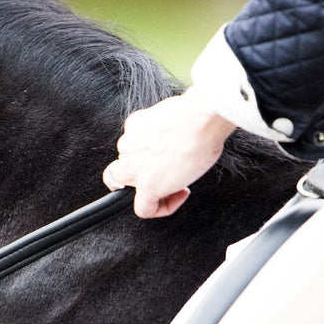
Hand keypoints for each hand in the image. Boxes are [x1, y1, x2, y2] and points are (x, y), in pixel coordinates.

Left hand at [103, 91, 235, 218]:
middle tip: (167, 172)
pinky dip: (161, 209)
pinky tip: (179, 197)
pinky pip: (144, 209)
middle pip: (123, 168)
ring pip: (127, 188)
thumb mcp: (172, 117)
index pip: (132, 147)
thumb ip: (166, 130)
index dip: (148, 156)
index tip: (166, 156)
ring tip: (176, 184)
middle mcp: (129, 146)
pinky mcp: (147, 186)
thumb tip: (177, 137)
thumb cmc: (195, 113)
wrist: (200, 118)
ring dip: (150, 189)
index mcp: (135, 127)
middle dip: (143, 173)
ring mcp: (135, 168)